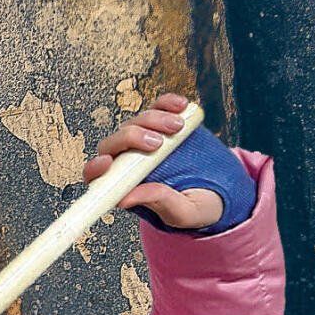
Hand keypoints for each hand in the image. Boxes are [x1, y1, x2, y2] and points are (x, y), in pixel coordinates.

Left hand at [82, 92, 222, 230]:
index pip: (96, 174)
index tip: (106, 163)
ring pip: (137, 122)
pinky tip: (181, 106)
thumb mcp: (181, 212)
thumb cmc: (192, 207)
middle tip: (158, 142)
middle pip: (115, 142)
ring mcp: (144, 140)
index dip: (95, 167)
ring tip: (178, 127)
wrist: (218, 192)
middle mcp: (127, 160)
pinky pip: (159, 107)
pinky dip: (167, 103)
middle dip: (132, 136)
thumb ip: (156, 202)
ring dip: (154, 120)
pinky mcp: (164, 125)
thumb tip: (124, 199)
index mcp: (122, 185)